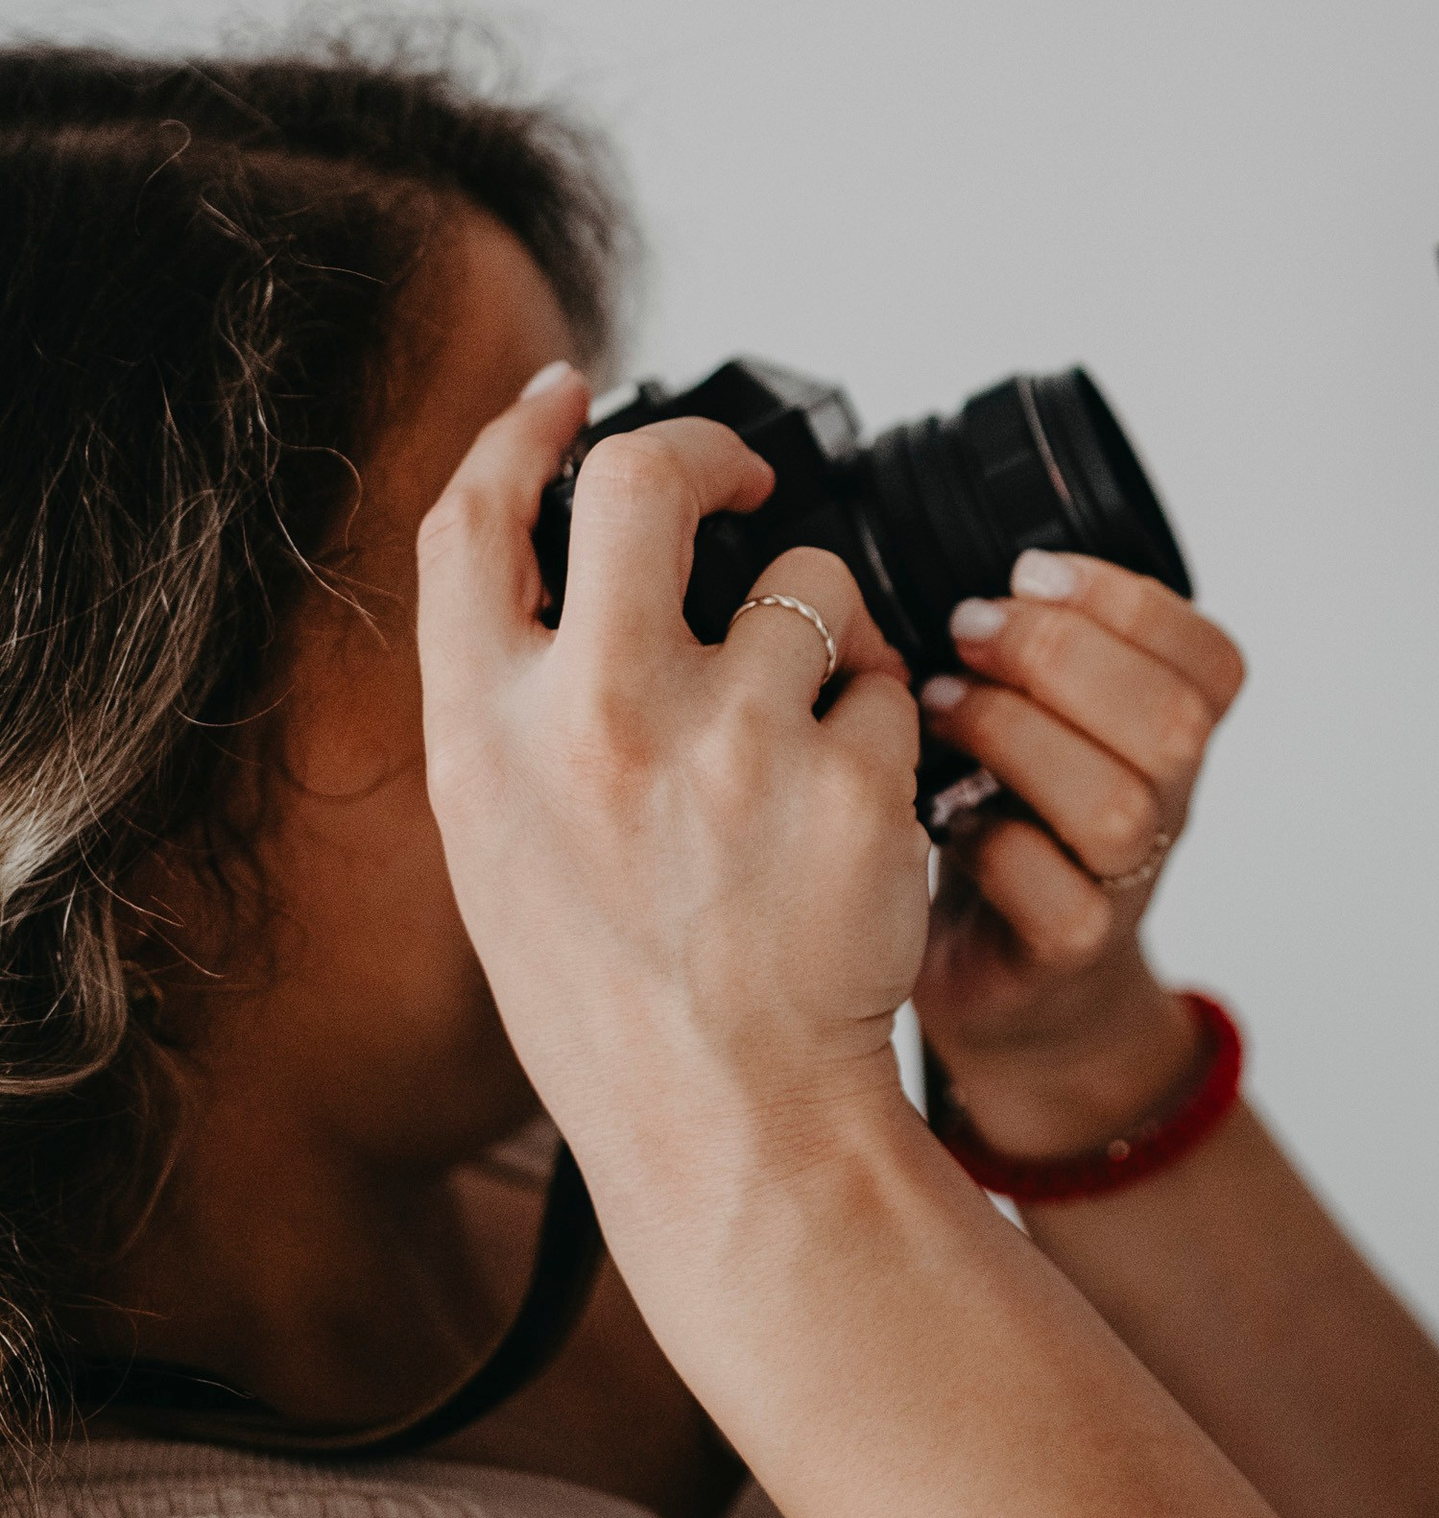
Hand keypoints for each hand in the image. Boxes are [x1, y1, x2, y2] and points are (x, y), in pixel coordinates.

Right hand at [416, 368, 929, 1199]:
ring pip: (812, 582)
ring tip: (803, 740)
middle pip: (643, 480)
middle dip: (706, 451)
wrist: (730, 1124)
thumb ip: (521, 698)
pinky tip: (851, 814)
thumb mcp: (502, 844)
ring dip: (825, 632)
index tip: (565, 393)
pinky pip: (887, 687)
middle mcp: (597, 719)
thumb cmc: (616, 992)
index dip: (519, 431)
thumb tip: (567, 546)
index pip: (473, 522)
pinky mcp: (850, 781)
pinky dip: (883, 731)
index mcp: (485, 735)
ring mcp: (730, 744)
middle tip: (746, 477)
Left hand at [914, 554, 1245, 1155]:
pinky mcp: (1067, 949)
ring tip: (940, 709)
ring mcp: (1123, 883)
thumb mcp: (1031, 725)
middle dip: (1059, 655)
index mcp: (1165, 736)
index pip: (1209, 659)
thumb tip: (965, 574)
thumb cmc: (1005, 829)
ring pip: (1119, 806)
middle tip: (970, 633)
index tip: (1030, 572)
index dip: (1130, 602)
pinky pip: (1059, 899)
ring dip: (1017, 739)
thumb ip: (1027, 656)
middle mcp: (1164, 806)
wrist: (1012, 983)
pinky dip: (994, 846)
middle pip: (1172, 721)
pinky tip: (942, 816)